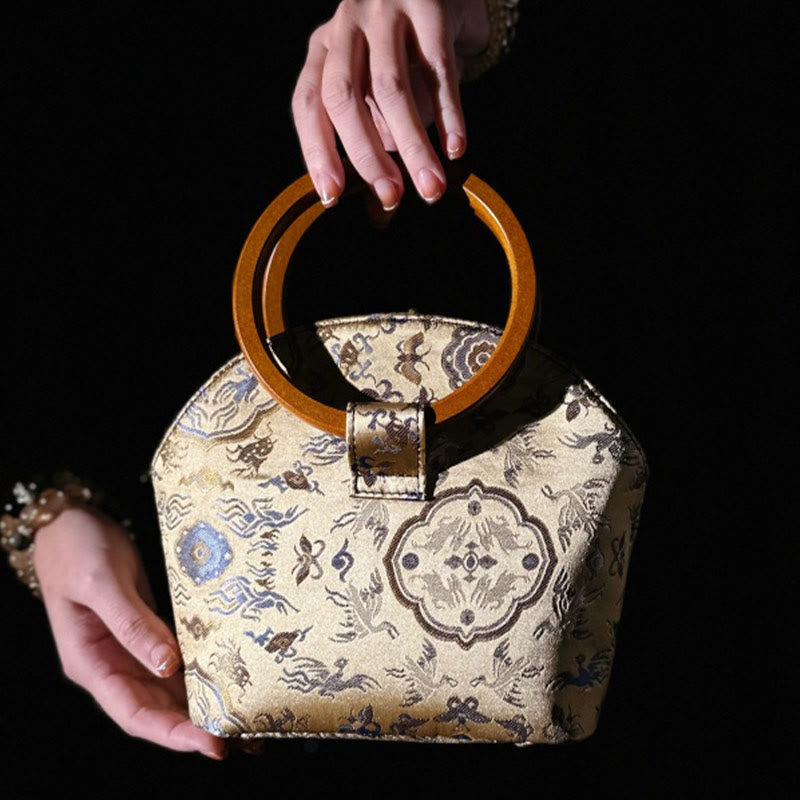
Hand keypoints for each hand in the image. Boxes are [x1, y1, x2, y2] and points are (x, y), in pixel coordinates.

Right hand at [33, 507, 225, 759]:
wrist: (70, 517)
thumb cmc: (77, 548)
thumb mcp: (103, 584)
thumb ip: (134, 625)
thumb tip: (169, 666)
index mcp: (90, 663)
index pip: (134, 712)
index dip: (172, 733)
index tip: (210, 743)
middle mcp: (110, 663)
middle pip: (155, 708)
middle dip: (194, 727)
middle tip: (240, 736)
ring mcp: (128, 647)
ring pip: (167, 689)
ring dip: (200, 704)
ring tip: (240, 717)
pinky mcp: (145, 628)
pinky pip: (174, 659)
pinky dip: (197, 671)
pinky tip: (223, 677)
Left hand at [292, 0, 489, 218]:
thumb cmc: (405, 55)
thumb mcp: (378, 95)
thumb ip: (376, 147)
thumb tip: (380, 216)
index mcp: (323, 50)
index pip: (308, 104)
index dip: (316, 152)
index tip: (331, 197)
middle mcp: (346, 26)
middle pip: (344, 97)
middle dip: (366, 156)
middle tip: (391, 198)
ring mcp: (386, 10)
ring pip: (392, 87)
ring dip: (412, 145)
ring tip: (431, 187)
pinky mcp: (431, 6)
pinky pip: (438, 69)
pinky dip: (449, 114)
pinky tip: (455, 148)